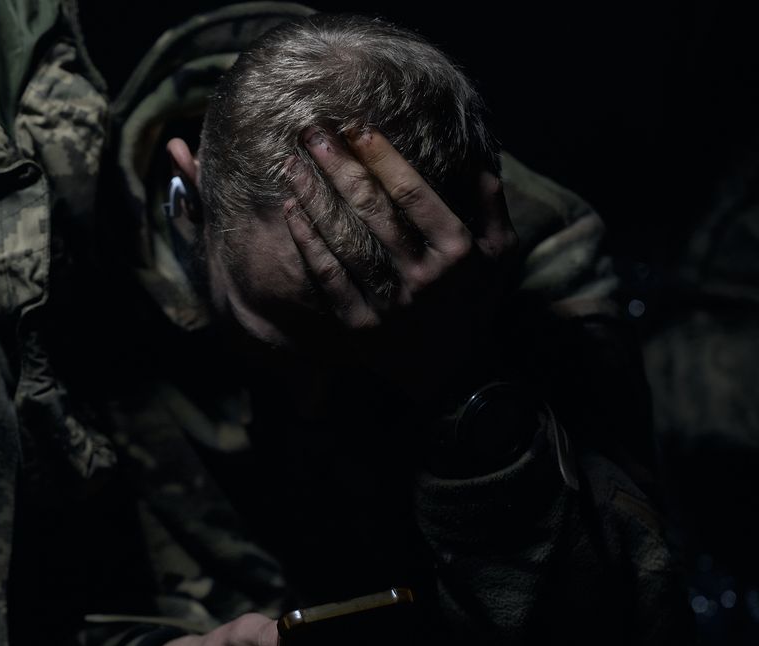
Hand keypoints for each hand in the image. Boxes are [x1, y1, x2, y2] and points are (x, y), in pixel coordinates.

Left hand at [284, 128, 518, 402]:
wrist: (453, 373)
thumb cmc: (476, 302)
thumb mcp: (501, 254)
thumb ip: (491, 202)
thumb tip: (477, 152)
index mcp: (458, 253)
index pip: (412, 192)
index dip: (380, 156)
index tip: (354, 125)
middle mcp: (423, 278)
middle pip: (372, 210)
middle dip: (339, 166)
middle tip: (311, 132)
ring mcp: (390, 305)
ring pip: (343, 240)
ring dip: (314, 198)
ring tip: (291, 165)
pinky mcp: (360, 328)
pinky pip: (327, 278)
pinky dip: (307, 243)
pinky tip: (291, 211)